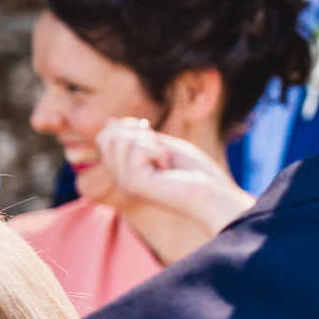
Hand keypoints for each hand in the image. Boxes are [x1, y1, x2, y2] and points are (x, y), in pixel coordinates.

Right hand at [97, 119, 251, 236]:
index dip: (126, 126)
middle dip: (137, 133)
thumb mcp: (161, 146)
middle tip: (161, 150)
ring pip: (120, 141)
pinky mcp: (134, 185)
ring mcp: (125, 183)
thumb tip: (109, 122)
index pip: (104, 138)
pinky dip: (159, 151)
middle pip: (107, 137)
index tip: (151, 133)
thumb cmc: (194, 172)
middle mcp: (120, 179)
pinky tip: (168, 168)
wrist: (215, 196)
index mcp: (125, 171)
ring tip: (166, 161)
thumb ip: (135, 137)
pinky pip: (137, 150)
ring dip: (152, 143)